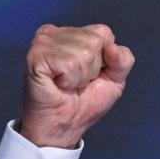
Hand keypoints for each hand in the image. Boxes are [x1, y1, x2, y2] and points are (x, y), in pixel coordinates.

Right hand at [19, 24, 134, 147]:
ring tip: (67, 85)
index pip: (104, 32)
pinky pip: (69, 64)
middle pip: (95, 41)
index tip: (91, 74)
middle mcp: (56, 33)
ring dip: (80, 77)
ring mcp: (43, 43)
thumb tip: (112, 47)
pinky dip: (69, 80)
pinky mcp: (36, 56)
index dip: (105, 59)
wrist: (66, 126)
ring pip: (84, 53)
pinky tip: (58, 85)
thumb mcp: (115, 79)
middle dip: (93, 68)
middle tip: (77, 82)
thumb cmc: (85, 102)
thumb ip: (123, 59)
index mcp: (72, 33)